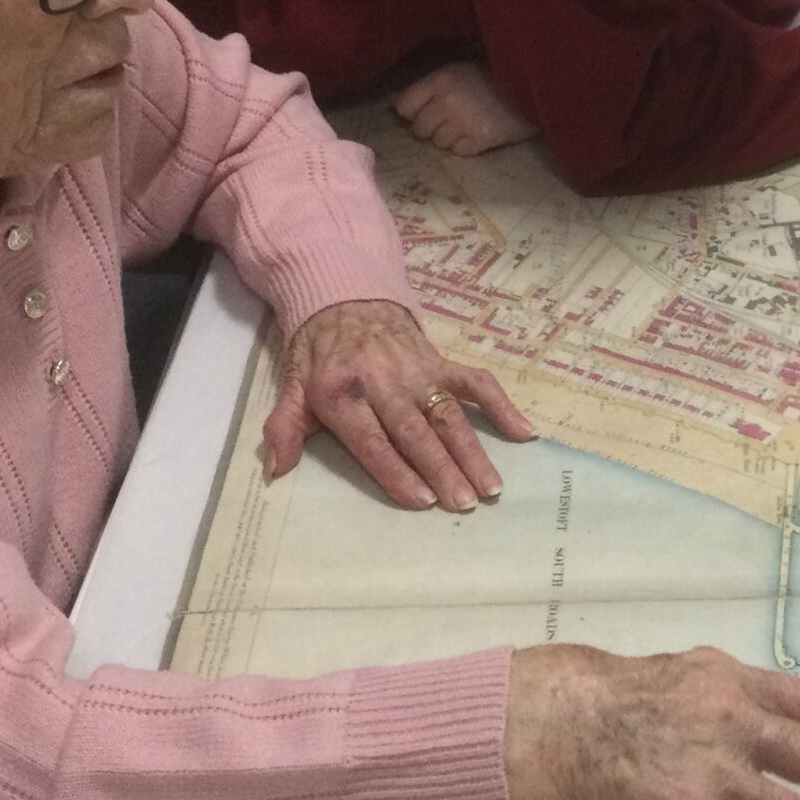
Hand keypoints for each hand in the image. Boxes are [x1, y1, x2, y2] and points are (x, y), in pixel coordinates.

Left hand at [263, 299, 535, 511]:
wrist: (345, 296)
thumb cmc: (319, 354)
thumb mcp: (292, 386)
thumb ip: (285, 428)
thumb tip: (277, 470)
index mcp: (342, 392)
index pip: (372, 439)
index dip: (395, 470)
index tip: (421, 500)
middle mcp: (383, 382)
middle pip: (415, 431)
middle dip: (441, 468)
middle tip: (464, 503)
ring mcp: (417, 370)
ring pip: (449, 414)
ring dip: (472, 451)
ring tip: (490, 487)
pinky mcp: (441, 361)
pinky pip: (476, 382)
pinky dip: (501, 405)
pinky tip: (523, 433)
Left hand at [391, 61, 538, 156]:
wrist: (532, 88)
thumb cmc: (494, 78)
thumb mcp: (460, 71)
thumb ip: (432, 87)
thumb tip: (399, 104)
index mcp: (441, 79)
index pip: (405, 106)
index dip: (412, 112)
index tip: (421, 113)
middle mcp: (448, 101)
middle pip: (420, 129)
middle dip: (430, 128)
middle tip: (448, 121)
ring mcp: (463, 122)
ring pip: (438, 143)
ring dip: (449, 138)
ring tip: (467, 126)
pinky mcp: (479, 140)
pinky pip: (458, 152)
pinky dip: (465, 147)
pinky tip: (477, 134)